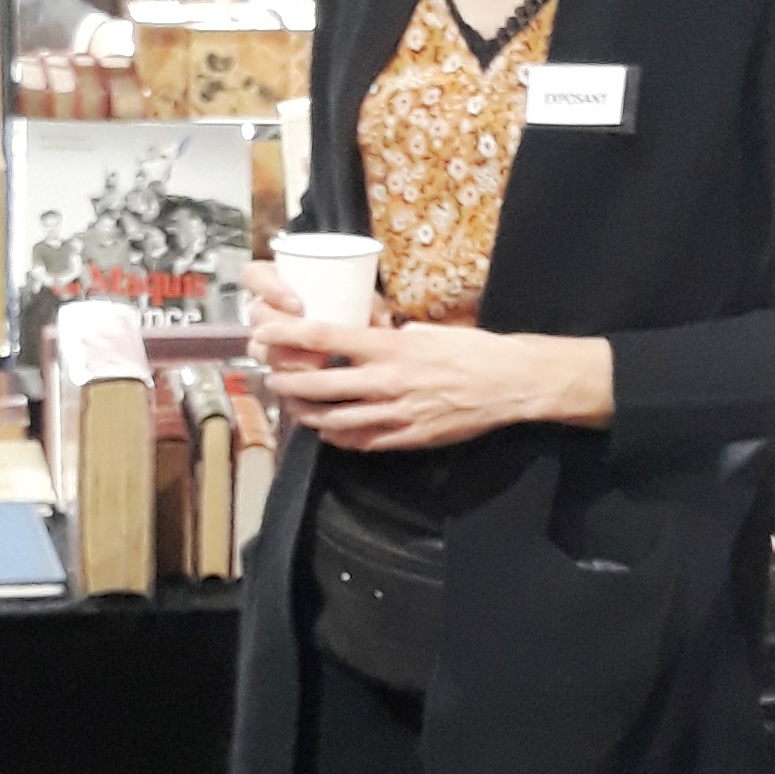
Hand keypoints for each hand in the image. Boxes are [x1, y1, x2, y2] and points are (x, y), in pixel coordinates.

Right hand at [243, 260, 381, 373]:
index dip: (269, 288)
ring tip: (315, 365)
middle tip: (310, 339)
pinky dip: (286, 378)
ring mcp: (265, 337)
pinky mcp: (272, 364)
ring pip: (259, 347)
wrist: (350, 343)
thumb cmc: (351, 309)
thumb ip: (370, 307)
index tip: (296, 304)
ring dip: (284, 357)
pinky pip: (268, 372)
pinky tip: (304, 384)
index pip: (255, 275)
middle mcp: (266, 307)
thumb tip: (380, 322)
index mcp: (278, 280)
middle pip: (256, 314)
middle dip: (281, 330)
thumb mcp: (363, 301)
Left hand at [246, 295, 612, 451]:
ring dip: (306, 414)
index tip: (265, 333)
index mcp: (389, 348)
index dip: (288, 337)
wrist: (508, 384)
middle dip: (286, 384)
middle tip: (271, 378)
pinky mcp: (405, 438)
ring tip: (293, 407)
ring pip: (333, 420)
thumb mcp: (423, 332)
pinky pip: (359, 442)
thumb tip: (360, 331)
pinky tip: (326, 431)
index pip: (325, 338)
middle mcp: (385, 382)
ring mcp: (394, 414)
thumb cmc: (469, 350)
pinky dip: (336, 437)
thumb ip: (387, 336)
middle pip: (318, 386)